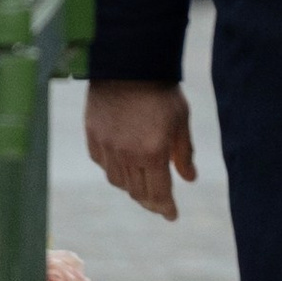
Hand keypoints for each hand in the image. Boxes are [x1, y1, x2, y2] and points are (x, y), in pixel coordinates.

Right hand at [84, 80, 196, 220]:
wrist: (128, 65)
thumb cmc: (162, 92)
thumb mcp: (182, 121)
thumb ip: (184, 153)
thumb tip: (189, 178)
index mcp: (152, 153)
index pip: (159, 193)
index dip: (166, 208)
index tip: (171, 216)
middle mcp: (127, 155)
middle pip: (137, 192)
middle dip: (150, 201)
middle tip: (159, 204)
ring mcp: (107, 147)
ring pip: (118, 181)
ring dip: (132, 188)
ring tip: (142, 186)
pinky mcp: (92, 136)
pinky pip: (103, 164)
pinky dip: (114, 170)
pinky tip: (123, 166)